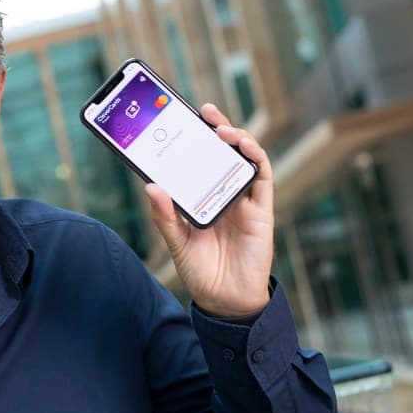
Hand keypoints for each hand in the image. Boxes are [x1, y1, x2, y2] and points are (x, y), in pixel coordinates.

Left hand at [145, 104, 273, 316]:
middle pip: (224, 153)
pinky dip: (254, 157)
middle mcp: (225, 194)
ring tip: (220, 128)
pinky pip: (262, 177)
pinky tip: (242, 146)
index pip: (201, 160)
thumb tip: (151, 186)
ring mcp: (244, 200)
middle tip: (204, 111)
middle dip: (217, 128)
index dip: (197, 138)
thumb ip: (164, 216)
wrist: (224, 301)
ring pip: (245, 159)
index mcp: (204, 197)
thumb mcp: (175, 241)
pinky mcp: (261, 210)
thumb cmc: (200, 271)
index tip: (184, 118)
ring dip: (237, 137)